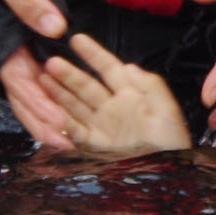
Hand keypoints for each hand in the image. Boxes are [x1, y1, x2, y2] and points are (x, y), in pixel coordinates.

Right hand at [0, 0, 72, 147]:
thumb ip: (30, 1)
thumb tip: (54, 26)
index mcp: (2, 44)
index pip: (20, 83)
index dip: (39, 105)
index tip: (59, 122)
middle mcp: (7, 54)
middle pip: (24, 98)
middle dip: (43, 123)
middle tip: (68, 144)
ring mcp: (15, 55)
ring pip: (29, 95)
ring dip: (46, 118)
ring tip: (69, 140)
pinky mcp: (26, 50)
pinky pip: (37, 81)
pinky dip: (49, 100)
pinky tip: (66, 113)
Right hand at [43, 33, 191, 155]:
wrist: (166, 175)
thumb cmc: (172, 145)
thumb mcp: (167, 110)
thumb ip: (151, 85)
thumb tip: (130, 66)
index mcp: (132, 95)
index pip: (109, 69)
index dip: (93, 54)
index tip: (77, 40)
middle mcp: (114, 108)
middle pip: (86, 85)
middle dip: (68, 74)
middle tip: (51, 62)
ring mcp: (102, 125)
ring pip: (75, 104)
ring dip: (58, 92)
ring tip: (43, 79)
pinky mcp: (95, 144)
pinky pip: (74, 128)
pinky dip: (61, 119)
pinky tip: (50, 109)